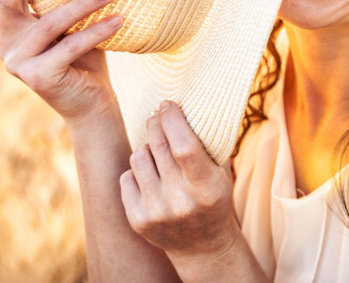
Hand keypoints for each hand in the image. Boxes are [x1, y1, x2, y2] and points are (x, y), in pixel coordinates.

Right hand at [0, 0, 123, 122]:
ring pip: (48, 22)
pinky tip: (119, 19)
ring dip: (82, 3)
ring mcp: (18, 62)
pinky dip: (97, 30)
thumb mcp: (69, 23)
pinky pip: (70, 46)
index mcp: (10, 26)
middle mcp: (7, 42)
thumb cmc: (85, 56)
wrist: (93, 102)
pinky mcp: (38, 77)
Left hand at [120, 101, 239, 265]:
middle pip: (159, 146)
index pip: (184, 146)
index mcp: (208, 188)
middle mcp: (180, 202)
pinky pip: (127, 177)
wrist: (202, 246)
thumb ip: (209, 145)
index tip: (168, 103)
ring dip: (147, 147)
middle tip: (159, 113)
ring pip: (138, 157)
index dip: (173, 120)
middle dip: (156, 122)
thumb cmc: (213, 198)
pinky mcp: (137, 220)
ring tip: (158, 152)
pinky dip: (137, 171)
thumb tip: (193, 103)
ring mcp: (156, 212)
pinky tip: (151, 176)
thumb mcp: (221, 174)